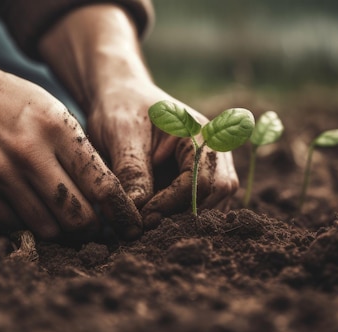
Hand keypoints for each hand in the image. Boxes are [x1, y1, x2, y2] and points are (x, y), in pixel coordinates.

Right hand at [0, 66, 141, 239]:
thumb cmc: (16, 104)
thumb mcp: (56, 114)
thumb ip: (82, 155)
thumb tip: (109, 203)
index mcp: (57, 129)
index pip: (102, 185)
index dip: (121, 213)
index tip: (130, 226)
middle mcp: (27, 152)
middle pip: (77, 216)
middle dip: (91, 227)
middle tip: (92, 226)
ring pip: (47, 228)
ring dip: (59, 229)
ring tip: (60, 217)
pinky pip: (13, 226)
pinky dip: (27, 225)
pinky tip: (28, 208)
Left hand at [86, 82, 238, 227]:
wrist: (121, 99)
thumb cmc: (121, 109)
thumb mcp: (121, 134)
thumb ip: (132, 170)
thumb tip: (137, 213)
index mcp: (201, 132)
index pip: (202, 180)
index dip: (173, 204)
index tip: (142, 217)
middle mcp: (215, 150)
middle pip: (216, 195)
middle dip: (182, 214)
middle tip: (145, 225)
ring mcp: (212, 165)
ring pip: (214, 205)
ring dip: (183, 218)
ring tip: (148, 222)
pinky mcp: (201, 179)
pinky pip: (202, 206)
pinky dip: (181, 216)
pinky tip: (155, 217)